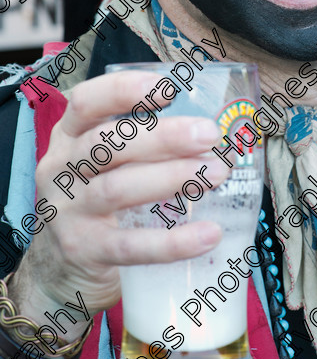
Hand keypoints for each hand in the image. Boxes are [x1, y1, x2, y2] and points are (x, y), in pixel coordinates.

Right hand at [11, 70, 227, 321]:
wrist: (58, 269)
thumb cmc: (96, 197)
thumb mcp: (102, 161)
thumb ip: (139, 141)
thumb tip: (210, 124)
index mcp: (68, 135)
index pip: (86, 101)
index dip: (124, 91)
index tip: (169, 88)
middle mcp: (61, 168)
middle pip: (107, 143)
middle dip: (163, 135)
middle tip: (209, 134)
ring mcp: (68, 211)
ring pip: (118, 188)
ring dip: (173, 178)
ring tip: (216, 173)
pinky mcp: (84, 251)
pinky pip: (131, 246)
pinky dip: (173, 241)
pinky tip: (209, 233)